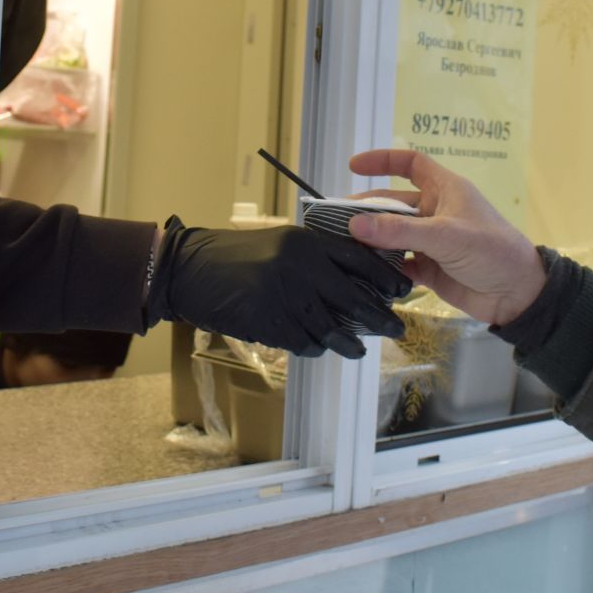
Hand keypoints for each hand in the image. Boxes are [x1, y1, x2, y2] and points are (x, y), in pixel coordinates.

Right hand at [149, 221, 409, 358]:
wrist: (188, 270)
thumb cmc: (234, 256)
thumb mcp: (280, 244)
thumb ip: (315, 256)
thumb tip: (354, 282)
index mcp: (306, 242)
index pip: (359, 258)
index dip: (386, 277)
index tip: (403, 292)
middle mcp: (301, 266)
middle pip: (355, 297)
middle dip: (380, 317)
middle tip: (396, 329)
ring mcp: (285, 295)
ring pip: (331, 327)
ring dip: (349, 343)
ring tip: (359, 350)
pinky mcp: (269, 321)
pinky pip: (303, 342)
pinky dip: (314, 348)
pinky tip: (318, 348)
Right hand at [346, 149, 546, 325]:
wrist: (518, 294)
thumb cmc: (491, 251)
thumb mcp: (445, 236)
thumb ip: (400, 231)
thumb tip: (355, 225)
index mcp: (445, 190)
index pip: (411, 164)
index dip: (383, 160)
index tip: (354, 166)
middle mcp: (436, 212)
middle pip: (393, 204)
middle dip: (366, 209)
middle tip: (335, 219)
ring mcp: (431, 242)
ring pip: (392, 236)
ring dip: (371, 240)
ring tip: (341, 246)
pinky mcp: (429, 269)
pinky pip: (398, 264)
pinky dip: (382, 267)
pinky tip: (364, 271)